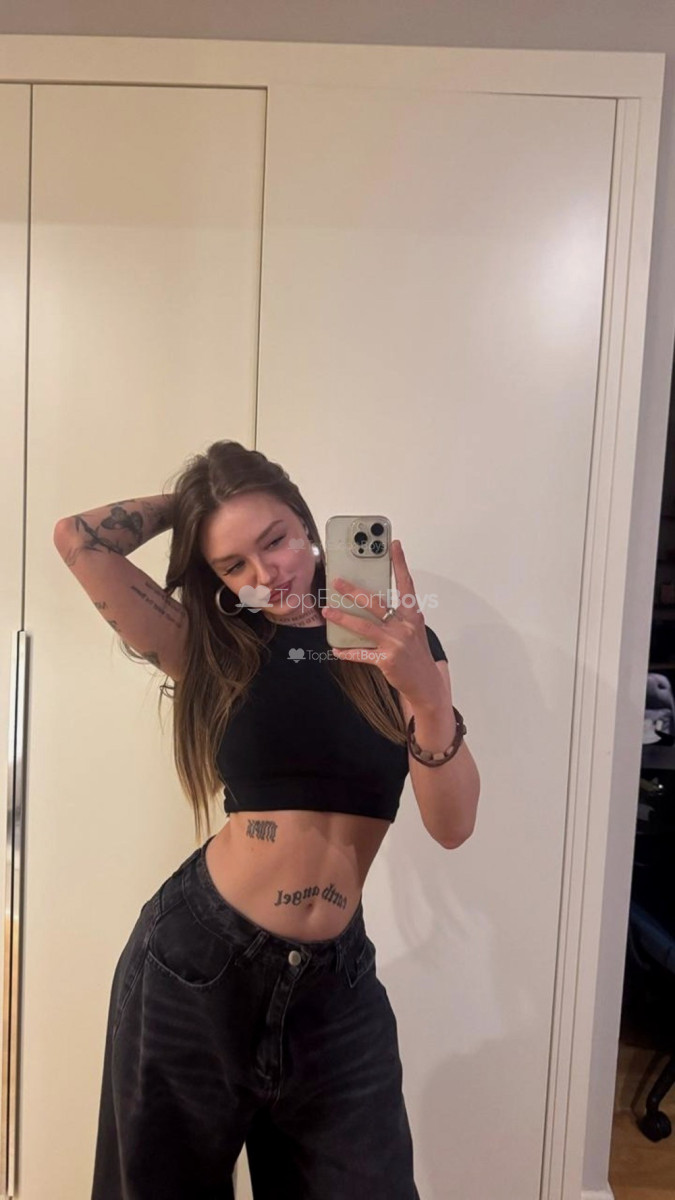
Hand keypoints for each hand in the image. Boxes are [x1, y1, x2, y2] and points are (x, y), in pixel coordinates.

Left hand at [321, 539, 441, 704]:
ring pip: (364, 626)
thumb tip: (371, 602)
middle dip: (354, 592)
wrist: (426, 684)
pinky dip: (347, 651)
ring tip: (327, 612)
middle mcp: (404, 627)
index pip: (406, 585)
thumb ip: (397, 616)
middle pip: (376, 603)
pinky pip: (361, 654)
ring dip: (343, 618)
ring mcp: (395, 644)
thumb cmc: (416, 654)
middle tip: (337, 581)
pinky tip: (336, 648)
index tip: (394, 545)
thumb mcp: (412, 631)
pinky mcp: (386, 661)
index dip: (400, 564)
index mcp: (412, 616)